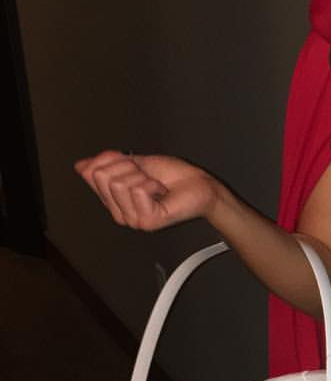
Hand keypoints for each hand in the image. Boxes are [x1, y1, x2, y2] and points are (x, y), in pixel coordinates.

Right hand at [74, 151, 219, 230]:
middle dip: (127, 167)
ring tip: (155, 186)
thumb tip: (80, 166)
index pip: (92, 172)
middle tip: (146, 176)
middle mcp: (119, 213)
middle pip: (102, 176)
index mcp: (113, 200)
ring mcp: (132, 219)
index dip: (114, 159)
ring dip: (142, 176)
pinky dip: (153, 184)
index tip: (133, 165)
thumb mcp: (134, 163)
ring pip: (119, 183)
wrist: (199, 185)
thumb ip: (106, 165)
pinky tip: (161, 192)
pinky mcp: (146, 221)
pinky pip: (138, 190)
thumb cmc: (173, 176)